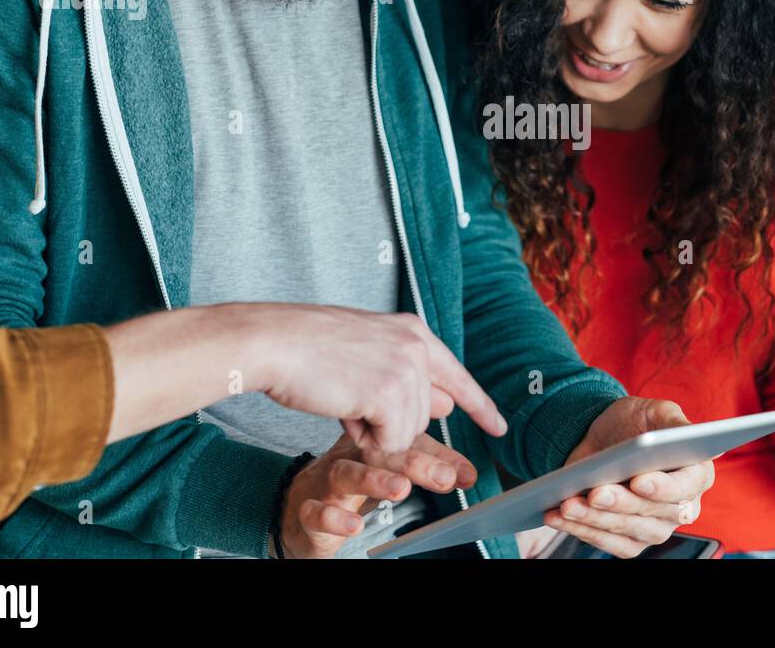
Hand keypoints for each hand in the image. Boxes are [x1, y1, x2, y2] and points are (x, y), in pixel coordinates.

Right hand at [230, 303, 506, 453]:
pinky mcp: (389, 393)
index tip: (498, 428)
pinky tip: (345, 412)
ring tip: (345, 400)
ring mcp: (406, 369)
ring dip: (375, 430)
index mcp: (413, 331)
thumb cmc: (308, 347)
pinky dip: (367, 439)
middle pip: (427, 414)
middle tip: (354, 399)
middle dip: (393, 421)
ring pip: (409, 432)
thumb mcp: (368, 351)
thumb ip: (405, 374)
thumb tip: (443, 406)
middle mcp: (417, 346)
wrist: (276, 342)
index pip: (457, 375)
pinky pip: (391, 442)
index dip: (479, 406)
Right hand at [278, 432, 476, 558]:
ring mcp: (325, 481)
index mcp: (371, 443)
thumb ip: (428, 468)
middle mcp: (349, 455)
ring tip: (400, 490)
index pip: (407, 441)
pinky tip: (354, 525)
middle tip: (443, 477)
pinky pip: (316, 511)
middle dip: (414, 463)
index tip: (465, 473)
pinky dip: (334, 517)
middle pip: (380, 452)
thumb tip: (467, 472)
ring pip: (346, 474)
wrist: (299, 506)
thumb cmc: (351, 482)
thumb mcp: (390, 472)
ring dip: (374, 480)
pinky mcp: (307, 509)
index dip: (438, 454)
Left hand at [545, 397, 712, 557]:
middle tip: (593, 492)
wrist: (603, 441)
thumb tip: (688, 434)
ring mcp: (655, 528)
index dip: (664, 488)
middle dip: (619, 503)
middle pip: (652, 513)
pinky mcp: (630, 542)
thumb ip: (675, 421)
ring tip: (566, 504)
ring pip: (625, 530)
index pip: (686, 487)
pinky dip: (580, 529)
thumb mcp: (655, 411)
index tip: (639, 481)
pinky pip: (606, 542)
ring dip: (593, 519)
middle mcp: (681, 508)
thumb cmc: (634, 424)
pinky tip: (558, 516)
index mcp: (696, 475)